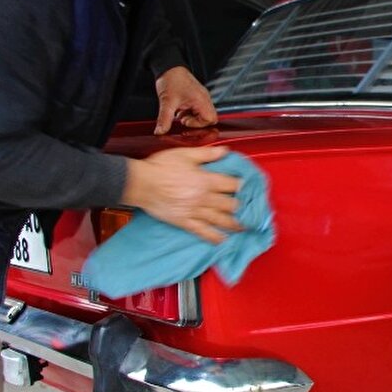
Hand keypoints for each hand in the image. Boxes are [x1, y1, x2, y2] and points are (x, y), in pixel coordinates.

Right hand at [122, 146, 240, 243]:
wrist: (141, 183)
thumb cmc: (161, 167)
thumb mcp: (185, 154)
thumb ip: (207, 154)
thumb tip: (225, 151)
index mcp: (206, 180)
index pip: (232, 185)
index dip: (242, 186)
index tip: (248, 189)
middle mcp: (204, 198)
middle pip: (230, 205)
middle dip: (241, 207)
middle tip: (250, 210)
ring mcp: (194, 211)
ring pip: (220, 220)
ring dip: (234, 224)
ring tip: (243, 227)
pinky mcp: (184, 222)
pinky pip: (203, 232)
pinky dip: (214, 237)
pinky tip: (222, 240)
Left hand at [154, 66, 217, 134]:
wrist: (169, 67)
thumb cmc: (171, 80)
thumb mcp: (166, 103)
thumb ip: (164, 119)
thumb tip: (160, 132)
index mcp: (201, 99)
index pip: (210, 119)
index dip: (198, 124)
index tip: (184, 120)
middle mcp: (205, 98)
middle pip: (210, 118)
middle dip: (196, 122)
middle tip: (183, 118)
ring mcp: (202, 97)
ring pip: (204, 114)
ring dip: (193, 117)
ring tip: (181, 113)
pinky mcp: (198, 96)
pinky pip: (200, 109)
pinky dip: (191, 113)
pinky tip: (181, 109)